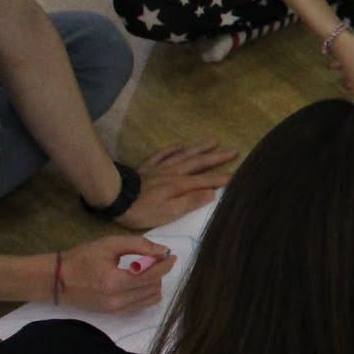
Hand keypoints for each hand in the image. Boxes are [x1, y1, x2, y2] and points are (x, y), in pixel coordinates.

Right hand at [55, 234, 174, 313]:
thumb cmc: (82, 258)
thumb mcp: (110, 244)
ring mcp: (116, 310)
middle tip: (152, 260)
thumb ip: (139, 245)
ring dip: (154, 283)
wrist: (57, 280)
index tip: (171, 255)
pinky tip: (137, 282)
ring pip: (151, 298)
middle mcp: (117, 300)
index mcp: (115, 282)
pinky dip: (146, 293)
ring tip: (143, 271)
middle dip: (158, 272)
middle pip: (154, 287)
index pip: (151, 275)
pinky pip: (141, 305)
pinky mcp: (114, 314)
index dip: (165, 265)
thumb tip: (163, 251)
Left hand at [114, 140, 235, 230]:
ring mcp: (160, 168)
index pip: (207, 181)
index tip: (239, 175)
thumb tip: (212, 193)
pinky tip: (179, 144)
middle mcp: (174, 172)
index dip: (223, 179)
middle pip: (199, 163)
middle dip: (217, 157)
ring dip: (199, 148)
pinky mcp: (147, 167)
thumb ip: (191, 202)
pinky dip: (172, 149)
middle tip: (234, 150)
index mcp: (181, 185)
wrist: (114, 196)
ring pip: (184, 155)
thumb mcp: (169, 212)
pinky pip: (162, 154)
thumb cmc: (142, 209)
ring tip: (213, 141)